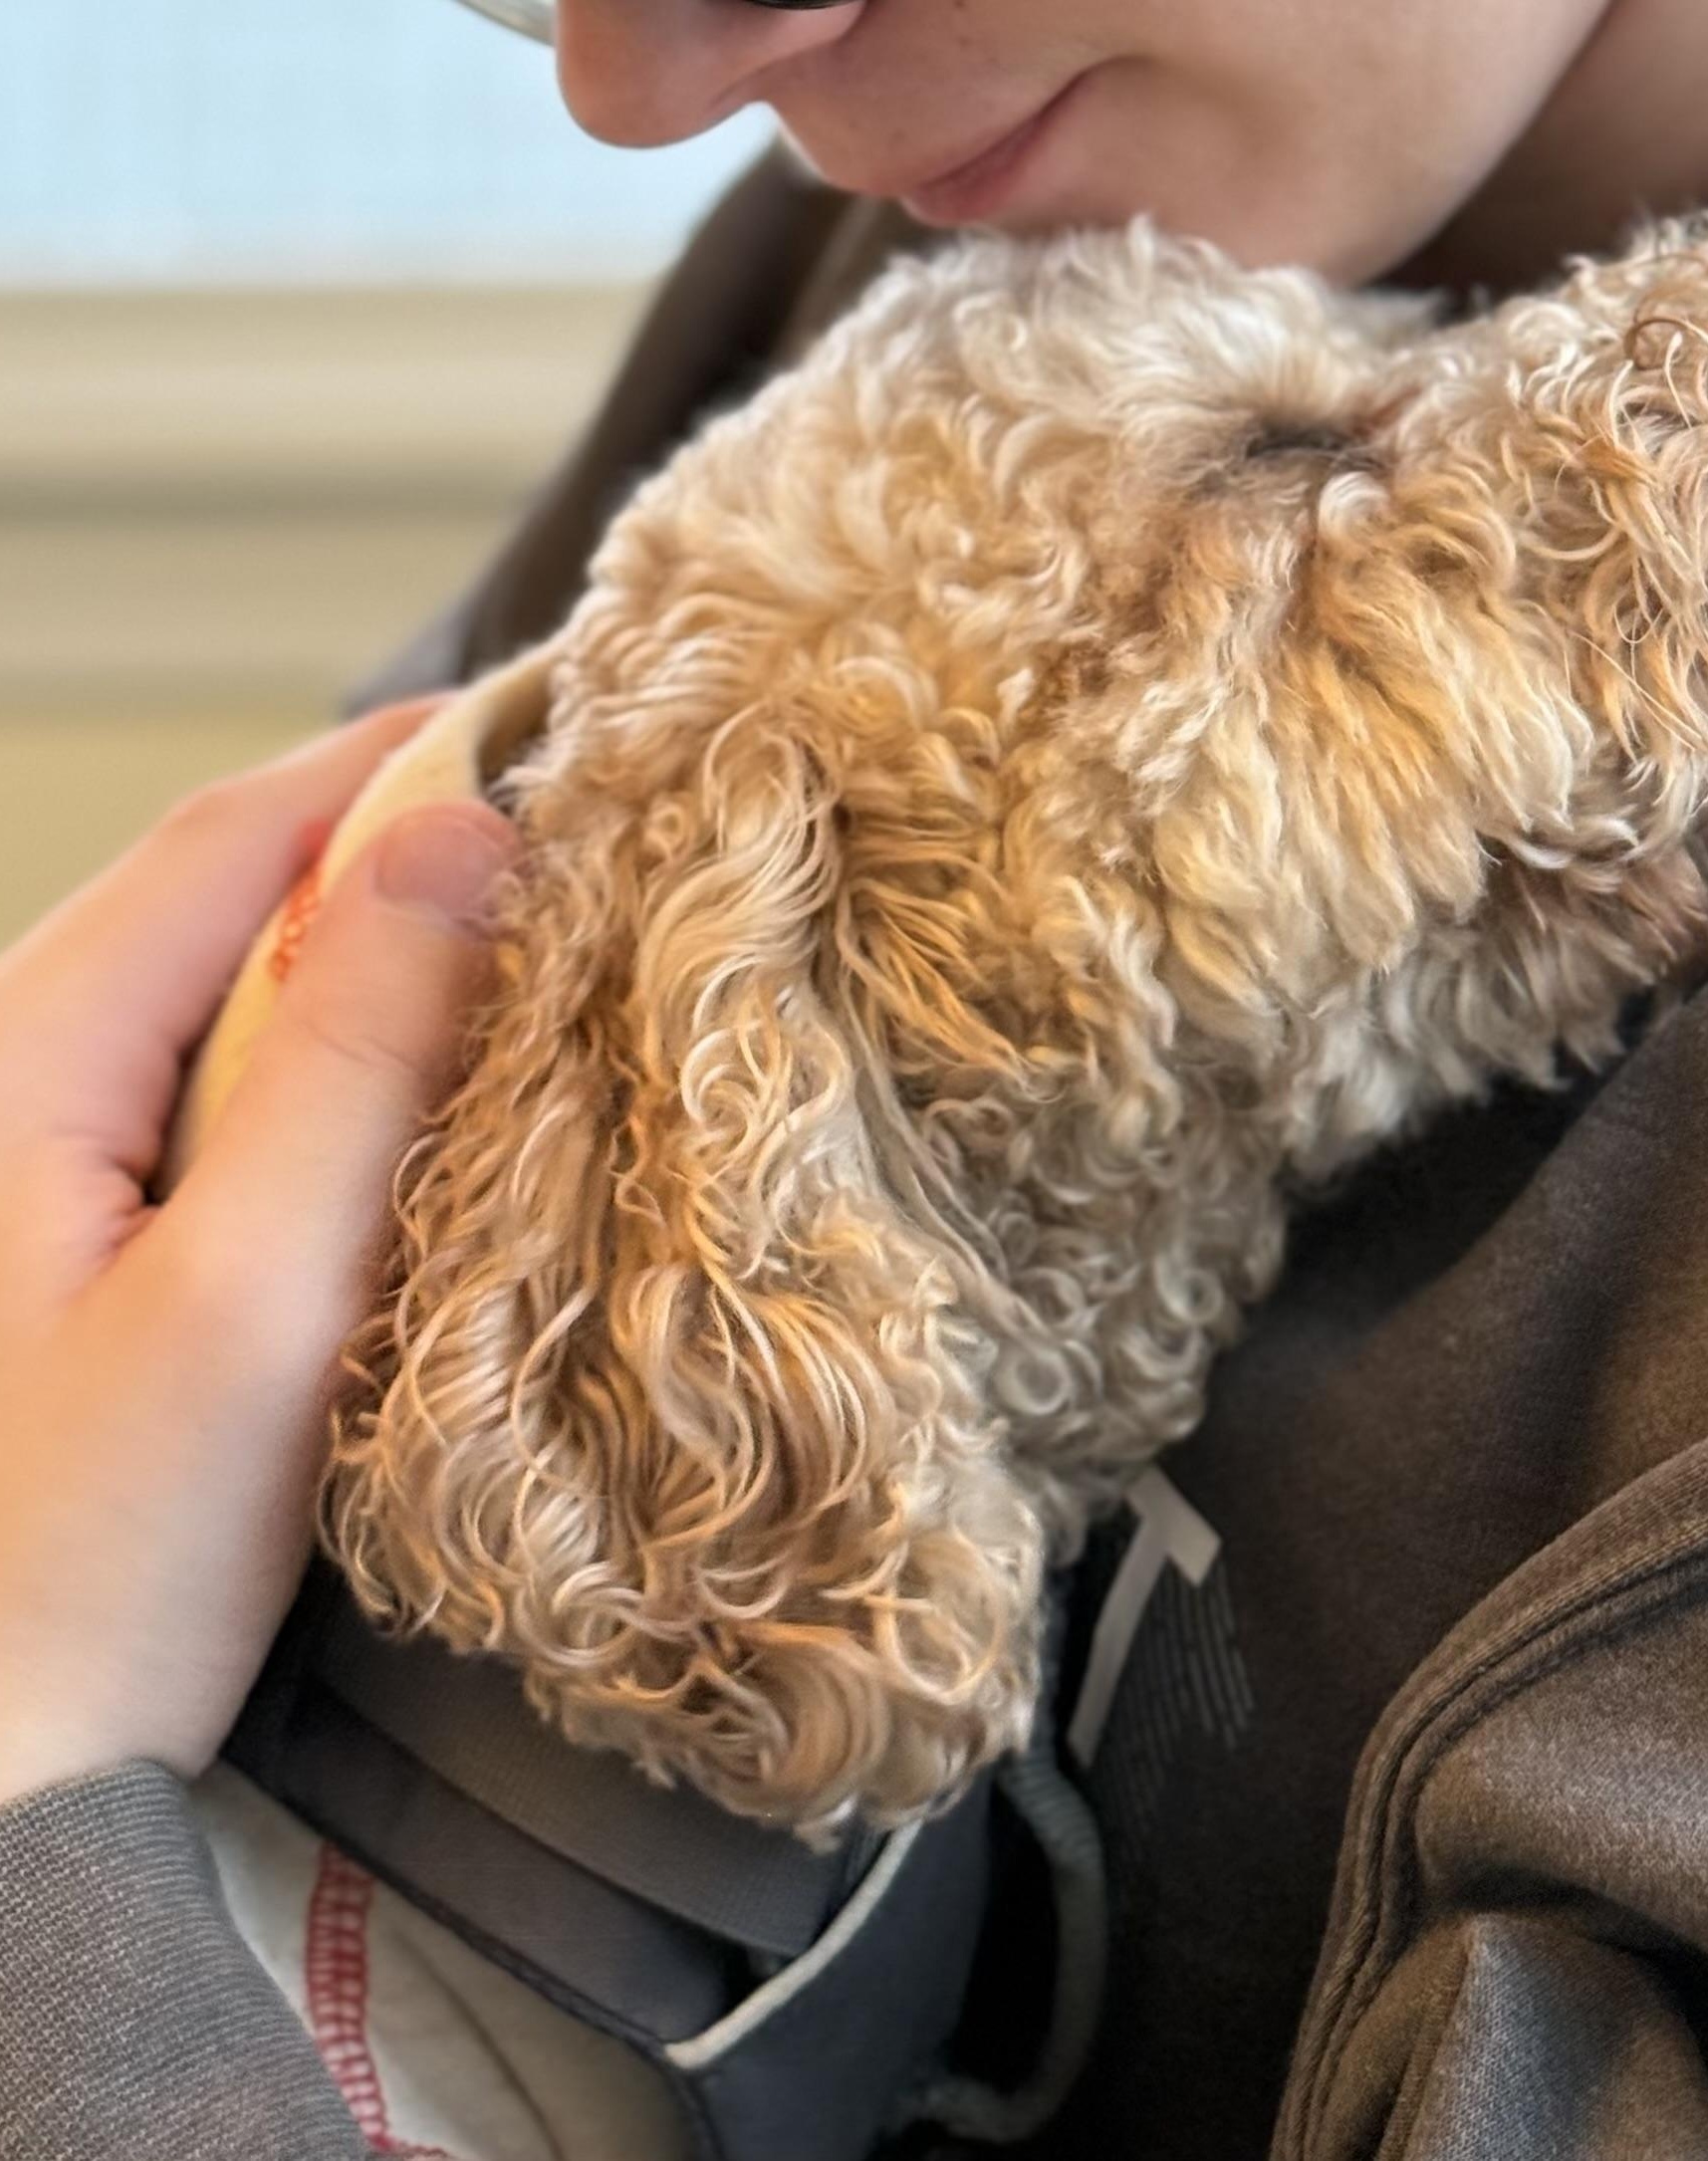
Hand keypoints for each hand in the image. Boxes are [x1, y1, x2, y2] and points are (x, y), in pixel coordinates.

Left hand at [0, 706, 518, 1803]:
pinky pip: (239, 1083)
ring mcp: (58, 1156)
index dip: (405, 753)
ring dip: (389, 939)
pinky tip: (442, 1074)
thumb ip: (350, 1064)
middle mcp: (24, 1072)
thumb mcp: (248, 1302)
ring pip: (243, 985)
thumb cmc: (90, 1568)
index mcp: (26, 1054)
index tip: (561, 708)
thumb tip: (464, 840)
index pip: (243, 832)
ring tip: (538, 918)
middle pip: (238, 888)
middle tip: (580, 812)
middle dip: (406, 829)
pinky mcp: (105, 1234)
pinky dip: (355, 1046)